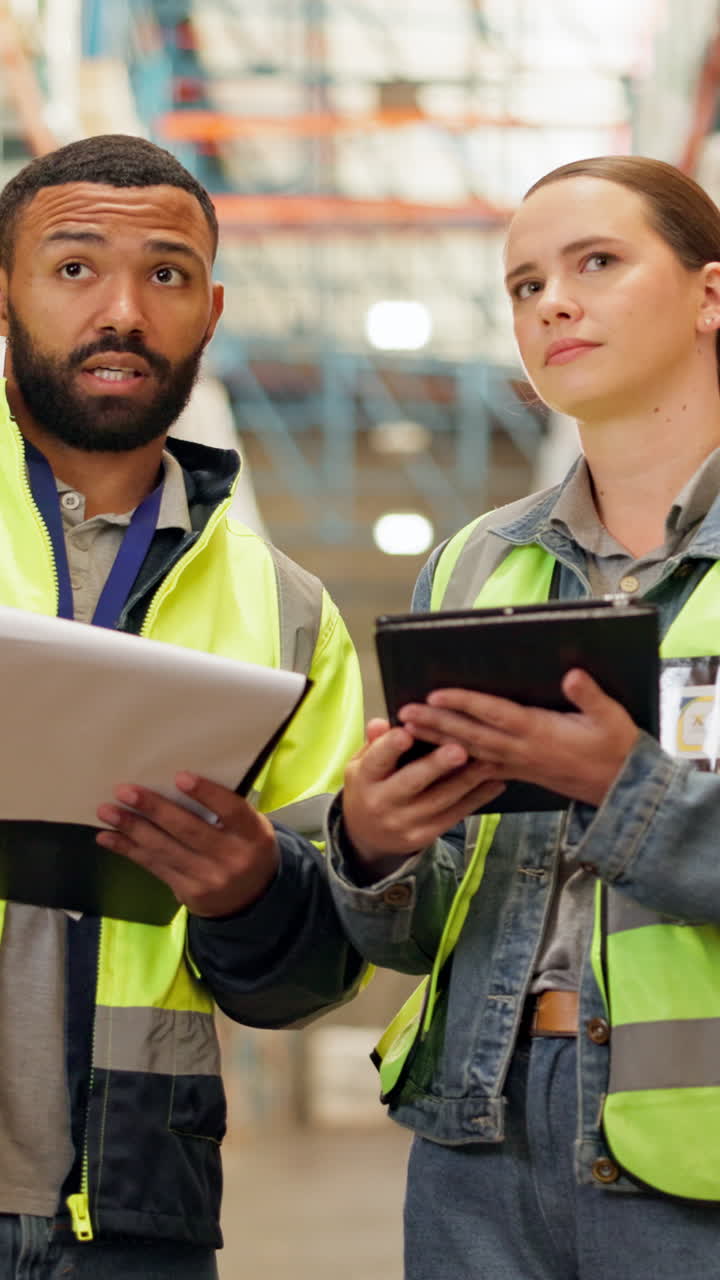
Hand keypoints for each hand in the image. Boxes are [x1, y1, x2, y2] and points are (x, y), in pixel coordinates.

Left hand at [96, 772, 278, 916]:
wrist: (251, 900)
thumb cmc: (245, 848)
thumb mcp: (250, 828)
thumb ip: (225, 811)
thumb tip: (173, 783)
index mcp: (253, 835)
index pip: (231, 810)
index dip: (207, 793)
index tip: (179, 777)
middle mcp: (232, 858)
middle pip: (189, 830)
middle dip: (154, 809)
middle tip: (125, 791)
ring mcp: (208, 879)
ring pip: (164, 849)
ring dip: (132, 828)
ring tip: (107, 811)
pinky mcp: (188, 893)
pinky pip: (154, 866)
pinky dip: (129, 850)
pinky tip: (108, 837)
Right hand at [342, 717, 505, 869]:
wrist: (367, 836)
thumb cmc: (370, 787)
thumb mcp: (362, 764)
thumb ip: (375, 743)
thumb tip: (380, 724)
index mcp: (364, 778)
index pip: (376, 760)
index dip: (390, 747)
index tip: (406, 733)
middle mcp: (381, 802)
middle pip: (412, 782)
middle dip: (437, 765)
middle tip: (459, 750)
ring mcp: (404, 822)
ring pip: (440, 799)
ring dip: (468, 780)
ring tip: (489, 761)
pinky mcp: (423, 836)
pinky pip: (454, 815)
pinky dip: (477, 799)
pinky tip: (495, 783)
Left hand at [398, 669, 639, 807]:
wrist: (622, 790)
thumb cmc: (618, 749)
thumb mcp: (612, 718)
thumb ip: (590, 696)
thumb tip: (571, 674)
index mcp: (539, 732)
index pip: (494, 714)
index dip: (464, 703)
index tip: (436, 694)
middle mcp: (521, 749)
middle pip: (470, 733)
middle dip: (436, 722)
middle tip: (405, 712)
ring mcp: (517, 764)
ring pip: (469, 751)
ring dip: (437, 740)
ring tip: (408, 730)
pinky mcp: (519, 772)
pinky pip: (480, 769)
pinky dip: (455, 762)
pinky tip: (436, 758)